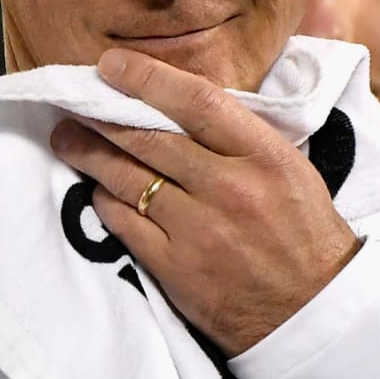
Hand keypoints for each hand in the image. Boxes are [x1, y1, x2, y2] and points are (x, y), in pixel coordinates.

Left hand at [49, 48, 361, 356]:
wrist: (312, 313)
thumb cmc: (301, 233)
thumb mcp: (288, 169)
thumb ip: (239, 136)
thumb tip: (177, 101)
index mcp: (264, 156)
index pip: (196, 101)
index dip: (147, 78)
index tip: (112, 65)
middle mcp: (230, 188)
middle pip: (148, 138)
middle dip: (101, 115)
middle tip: (72, 101)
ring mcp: (199, 230)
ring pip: (126, 178)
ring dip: (88, 154)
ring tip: (67, 138)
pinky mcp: (175, 269)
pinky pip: (122, 222)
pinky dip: (105, 199)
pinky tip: (97, 188)